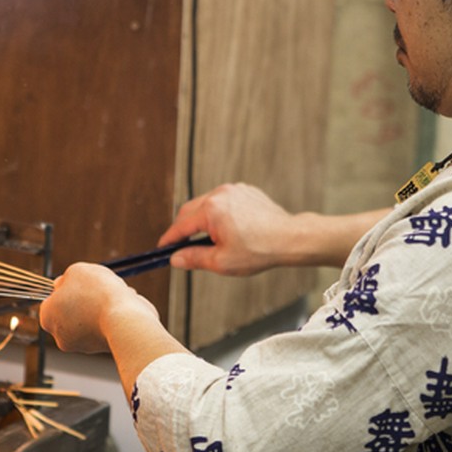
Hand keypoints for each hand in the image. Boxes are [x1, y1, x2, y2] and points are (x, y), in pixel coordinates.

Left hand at [39, 263, 159, 353]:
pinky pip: (106, 327)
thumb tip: (62, 284)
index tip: (79, 283)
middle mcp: (60, 336)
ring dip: (101, 307)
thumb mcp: (76, 271)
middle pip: (70, 311)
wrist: (124, 319)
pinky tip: (122, 308)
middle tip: (98, 288)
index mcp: (47, 317)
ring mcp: (82, 346)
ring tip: (114, 297)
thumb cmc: (96, 292)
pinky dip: (113, 317)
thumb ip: (65, 278)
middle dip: (84, 300)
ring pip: (90, 319)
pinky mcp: (102, 349)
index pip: (51, 301)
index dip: (65, 289)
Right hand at [158, 183, 298, 275]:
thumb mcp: (222, 261)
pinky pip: (223, 200)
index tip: (162, 248)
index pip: (181, 226)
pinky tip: (226, 229)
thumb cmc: (258, 250)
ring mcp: (233, 190)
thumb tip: (175, 258)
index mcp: (211, 210)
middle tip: (181, 246)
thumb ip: (194, 258)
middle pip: (190, 211)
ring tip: (206, 239)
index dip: (169, 239)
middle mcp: (219, 194)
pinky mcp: (244, 190)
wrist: (290, 238)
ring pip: (206, 204)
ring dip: (201, 219)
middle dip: (183, 228)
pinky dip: (218, 213)